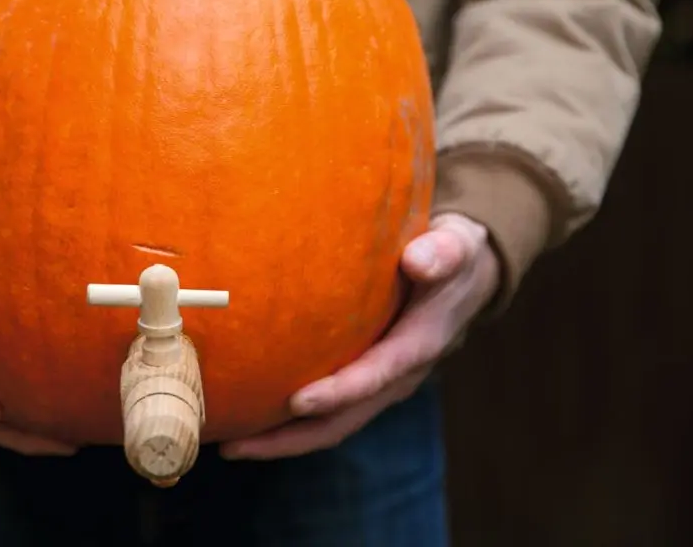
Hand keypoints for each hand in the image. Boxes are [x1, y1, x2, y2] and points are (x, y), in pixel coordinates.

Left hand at [221, 212, 499, 459]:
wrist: (463, 278)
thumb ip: (442, 253)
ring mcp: (377, 385)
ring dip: (280, 439)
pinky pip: (324, 410)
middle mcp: (396, 377)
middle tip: (237, 444)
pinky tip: (245, 415)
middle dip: (291, 437)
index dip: (340, 392)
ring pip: (329, 424)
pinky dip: (286, 421)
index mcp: (417, 346)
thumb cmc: (451, 256)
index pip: (376, 376)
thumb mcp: (454, 248)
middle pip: (343, 420)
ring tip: (229, 444)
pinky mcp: (361, 381)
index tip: (298, 402)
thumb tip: (418, 261)